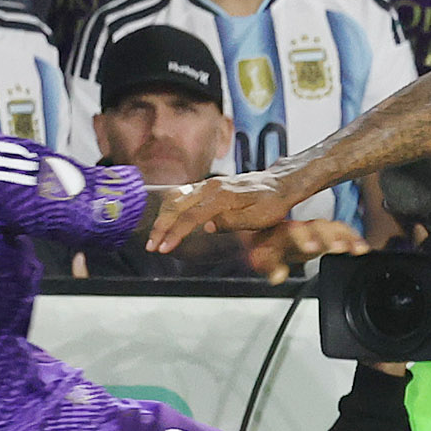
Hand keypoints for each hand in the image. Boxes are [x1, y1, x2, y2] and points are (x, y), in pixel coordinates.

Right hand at [148, 172, 303, 252]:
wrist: (279, 184)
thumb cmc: (272, 203)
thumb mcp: (259, 218)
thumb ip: (232, 222)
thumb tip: (207, 227)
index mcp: (222, 196)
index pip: (191, 216)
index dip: (175, 233)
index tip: (164, 247)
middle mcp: (212, 187)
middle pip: (177, 205)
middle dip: (161, 227)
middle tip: (152, 246)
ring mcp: (208, 184)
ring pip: (176, 198)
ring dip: (163, 218)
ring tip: (155, 237)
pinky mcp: (207, 185)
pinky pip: (182, 194)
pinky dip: (170, 208)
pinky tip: (165, 221)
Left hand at [246, 218, 368, 283]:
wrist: (266, 232)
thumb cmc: (266, 245)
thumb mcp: (262, 258)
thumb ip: (270, 267)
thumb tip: (277, 276)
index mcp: (285, 231)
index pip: (296, 231)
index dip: (304, 239)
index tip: (312, 248)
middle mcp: (303, 227)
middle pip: (319, 227)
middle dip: (330, 237)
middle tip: (340, 248)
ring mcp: (317, 230)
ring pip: (334, 228)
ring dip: (347, 238)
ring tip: (358, 248)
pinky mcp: (328, 234)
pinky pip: (343, 232)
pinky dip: (353, 239)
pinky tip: (362, 247)